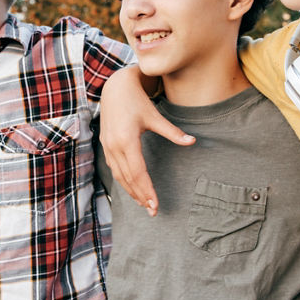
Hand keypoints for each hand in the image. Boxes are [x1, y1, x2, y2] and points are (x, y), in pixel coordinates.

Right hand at [100, 66, 193, 215]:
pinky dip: (124, 182)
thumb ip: (173, 132)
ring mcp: (108, 147)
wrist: (114, 88)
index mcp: (126, 140)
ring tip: (144, 205)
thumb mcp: (155, 116)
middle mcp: (114, 146)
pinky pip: (115, 170)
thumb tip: (192, 142)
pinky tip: (133, 189)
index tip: (156, 205)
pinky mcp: (106, 146)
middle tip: (153, 212)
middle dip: (141, 197)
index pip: (138, 173)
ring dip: (132, 192)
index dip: (147, 190)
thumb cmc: (137, 100)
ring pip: (119, 177)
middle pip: (128, 179)